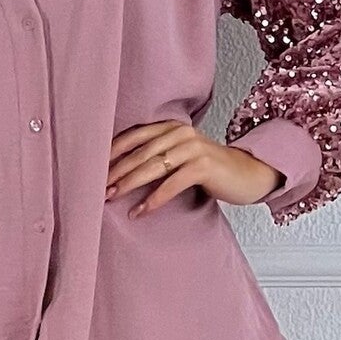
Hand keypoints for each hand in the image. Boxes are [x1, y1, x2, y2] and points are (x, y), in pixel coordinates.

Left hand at [105, 119, 282, 215]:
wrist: (248, 174)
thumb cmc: (211, 170)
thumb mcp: (182, 156)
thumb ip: (159, 155)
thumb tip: (121, 172)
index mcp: (171, 128)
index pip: (134, 136)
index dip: (112, 152)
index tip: (92, 168)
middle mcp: (181, 133)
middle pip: (140, 152)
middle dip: (116, 171)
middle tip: (97, 188)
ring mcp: (193, 148)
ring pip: (153, 166)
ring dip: (129, 184)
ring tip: (111, 198)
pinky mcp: (203, 166)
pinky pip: (172, 184)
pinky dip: (153, 199)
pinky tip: (140, 212)